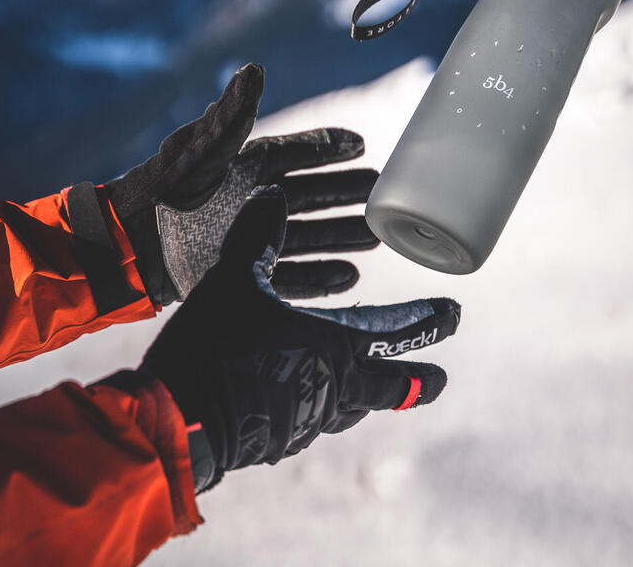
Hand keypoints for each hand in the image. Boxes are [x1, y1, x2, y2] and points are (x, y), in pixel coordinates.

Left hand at [99, 63, 378, 303]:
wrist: (131, 244)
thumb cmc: (165, 189)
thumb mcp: (201, 149)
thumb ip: (232, 115)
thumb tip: (254, 69)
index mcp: (249, 166)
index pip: (298, 153)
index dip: (329, 148)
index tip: (361, 145)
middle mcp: (256, 200)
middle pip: (314, 195)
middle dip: (347, 193)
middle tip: (380, 192)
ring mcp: (254, 237)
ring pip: (310, 235)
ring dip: (343, 236)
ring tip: (376, 238)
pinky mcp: (248, 271)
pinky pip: (294, 275)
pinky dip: (321, 276)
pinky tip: (350, 276)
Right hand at [141, 186, 460, 490]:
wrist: (179, 419)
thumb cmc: (215, 344)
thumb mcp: (234, 278)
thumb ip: (257, 236)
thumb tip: (270, 193)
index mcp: (333, 344)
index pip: (397, 331)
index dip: (427, 321)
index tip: (453, 313)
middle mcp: (332, 386)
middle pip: (393, 386)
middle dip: (420, 378)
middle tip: (442, 376)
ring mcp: (309, 419)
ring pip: (355, 406)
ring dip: (374, 393)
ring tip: (380, 385)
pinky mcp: (282, 439)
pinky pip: (316, 420)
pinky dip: (327, 406)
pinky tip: (313, 402)